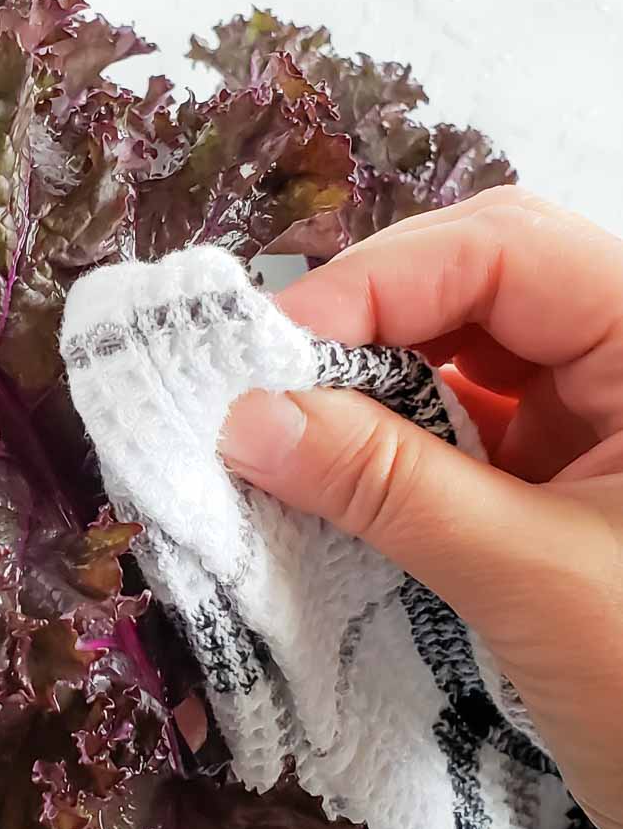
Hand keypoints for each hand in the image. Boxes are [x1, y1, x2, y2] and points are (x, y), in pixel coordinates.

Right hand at [220, 187, 622, 828]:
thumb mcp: (531, 578)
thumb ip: (388, 487)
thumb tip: (244, 420)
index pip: (504, 250)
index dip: (378, 283)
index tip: (268, 356)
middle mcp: (622, 357)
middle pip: (473, 283)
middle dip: (363, 324)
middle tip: (265, 382)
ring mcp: (589, 414)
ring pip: (454, 351)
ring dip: (363, 385)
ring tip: (281, 429)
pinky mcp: (553, 470)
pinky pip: (453, 423)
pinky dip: (383, 442)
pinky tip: (327, 471)